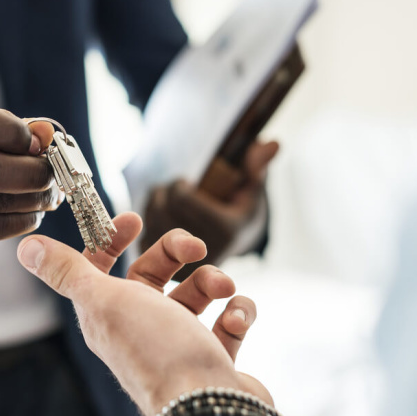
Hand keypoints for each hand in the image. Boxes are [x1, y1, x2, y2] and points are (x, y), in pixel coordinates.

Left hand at [17, 212, 271, 415]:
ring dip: (212, 280)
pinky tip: (236, 318)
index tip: (134, 220)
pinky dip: (237, 312)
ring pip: (195, 293)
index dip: (112, 240)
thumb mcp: (103, 301)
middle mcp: (140, 327)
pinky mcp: (212, 356)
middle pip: (153, 273)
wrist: (208, 407)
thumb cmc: (156, 351)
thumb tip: (25, 246)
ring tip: (223, 289)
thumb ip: (67, 271)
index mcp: (107, 313)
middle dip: (176, 252)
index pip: (100, 267)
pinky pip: (227, 321)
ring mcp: (178, 343)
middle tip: (196, 248)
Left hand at [142, 140, 278, 279]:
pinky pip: (143, 236)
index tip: (185, 182)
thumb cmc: (240, 211)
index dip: (178, 184)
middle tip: (172, 189)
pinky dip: (147, 223)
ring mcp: (184, 265)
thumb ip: (258, 167)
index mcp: (226, 231)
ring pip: (150, 221)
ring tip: (166, 200)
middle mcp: (204, 252)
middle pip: (163, 208)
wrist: (230, 248)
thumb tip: (273, 143)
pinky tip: (158, 217)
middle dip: (164, 192)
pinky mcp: (166, 272)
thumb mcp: (252, 190)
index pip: (182, 198)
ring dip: (154, 204)